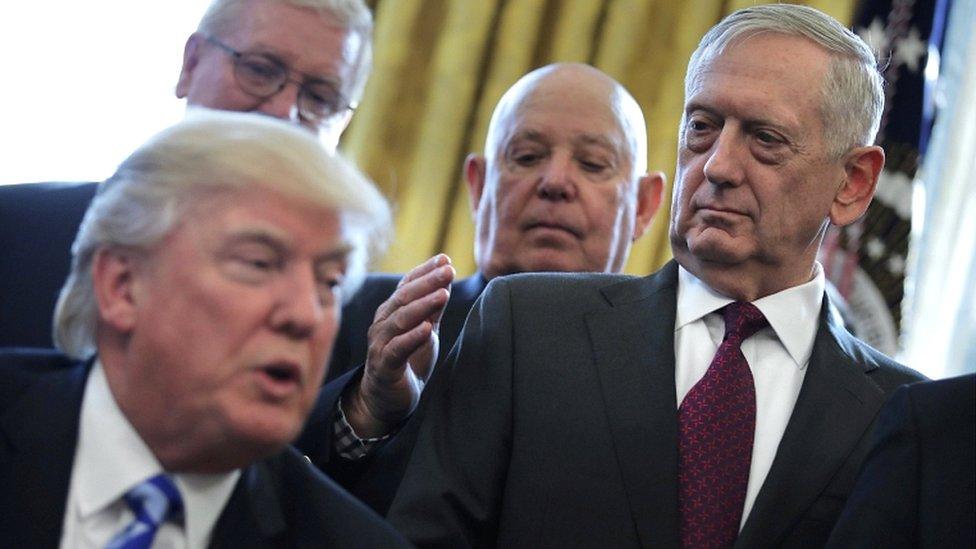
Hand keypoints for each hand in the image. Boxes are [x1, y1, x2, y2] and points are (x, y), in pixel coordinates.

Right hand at [345, 254, 454, 436]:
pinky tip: (427, 329)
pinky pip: (397, 349)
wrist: (386, 400)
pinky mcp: (383, 366)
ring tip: (443, 293)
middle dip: (427, 282)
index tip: (445, 258)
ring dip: (423, 305)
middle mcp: (383, 323)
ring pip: (400, 320)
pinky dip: (412, 337)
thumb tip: (446, 281)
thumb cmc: (406, 361)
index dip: (425, 271)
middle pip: (404, 298)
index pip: (407, 285)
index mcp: (391, 312)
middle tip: (449, 269)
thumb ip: (433, 309)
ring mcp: (380, 344)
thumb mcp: (425, 331)